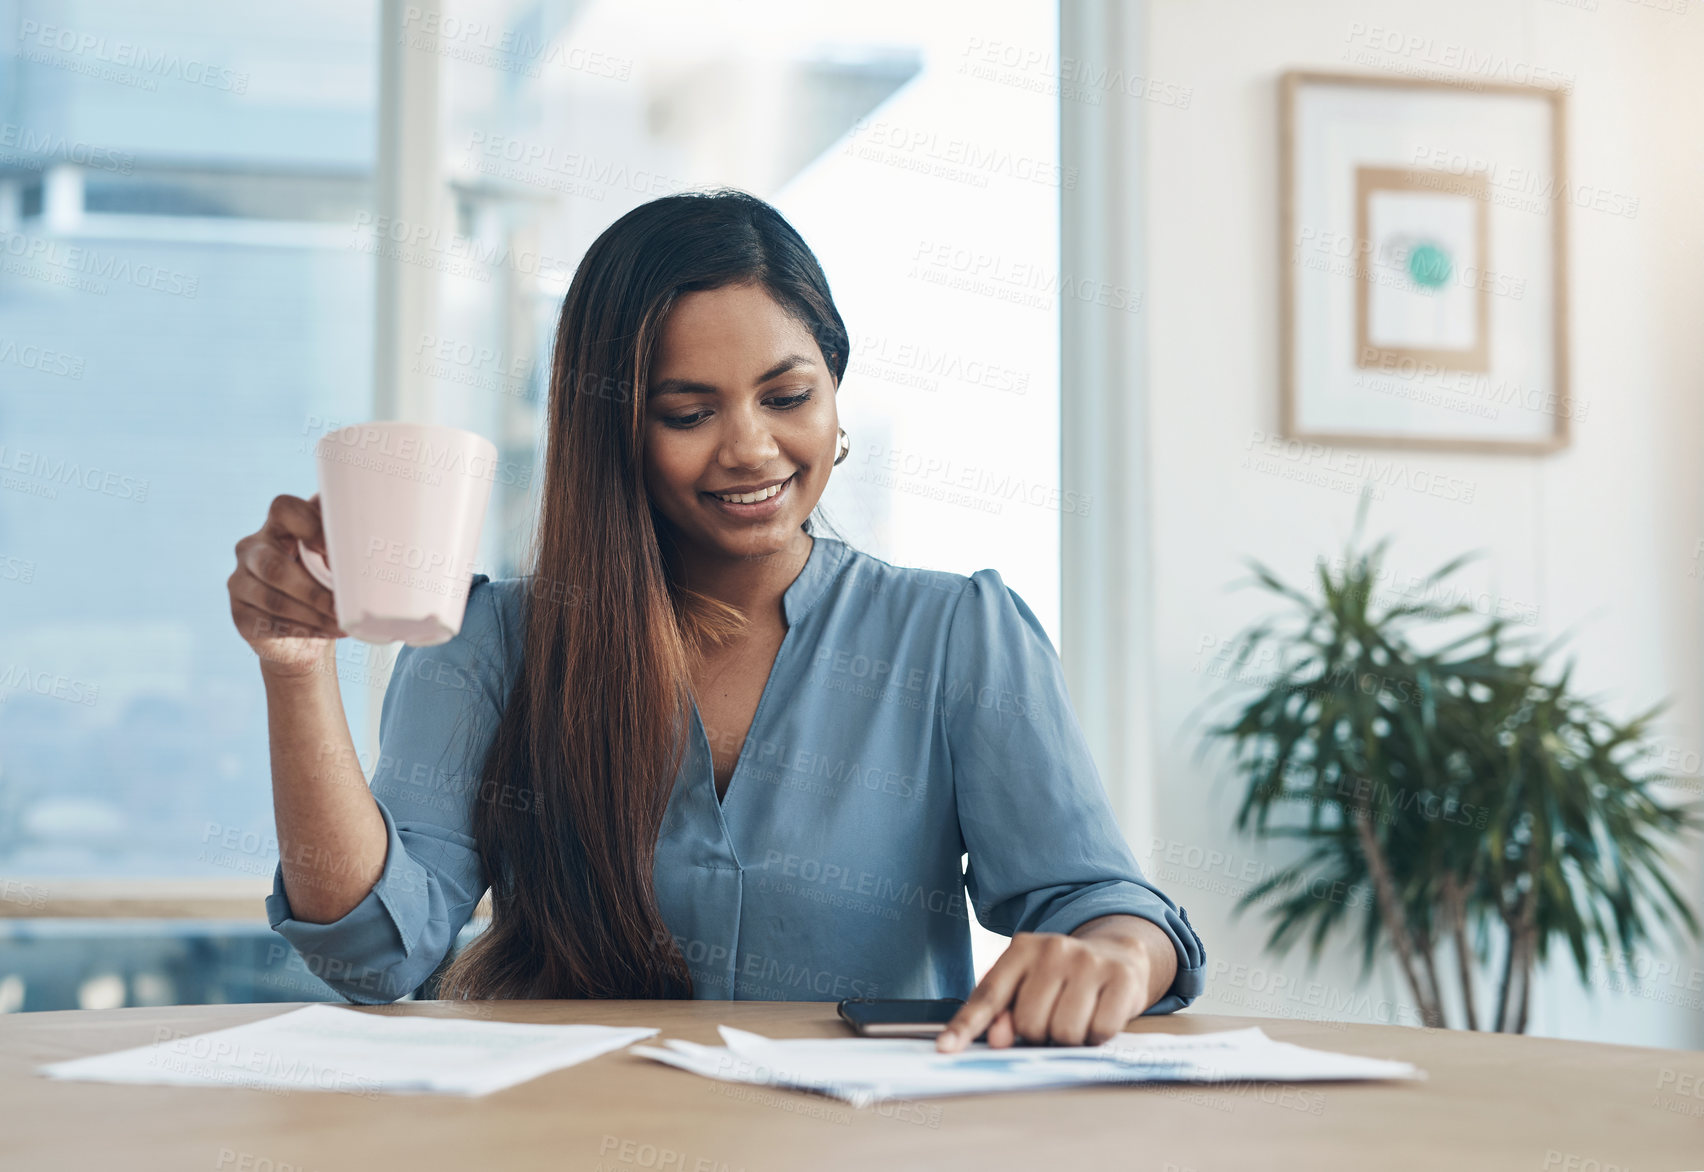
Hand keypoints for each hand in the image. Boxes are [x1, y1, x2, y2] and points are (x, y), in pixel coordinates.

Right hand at [228, 493, 345, 676]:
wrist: (303, 632)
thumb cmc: (325, 584)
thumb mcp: (336, 559)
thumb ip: (345, 542)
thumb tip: (374, 532)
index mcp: (277, 526)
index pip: (285, 509)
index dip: (311, 526)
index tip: (336, 550)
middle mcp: (252, 549)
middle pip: (275, 566)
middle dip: (315, 591)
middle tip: (345, 607)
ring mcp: (240, 582)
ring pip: (274, 600)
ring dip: (313, 615)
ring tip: (342, 624)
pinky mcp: (240, 615)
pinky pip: (269, 623)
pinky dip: (302, 630)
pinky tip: (325, 632)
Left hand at [936, 917, 1174, 1051]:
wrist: (1118, 952)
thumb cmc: (1062, 977)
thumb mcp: (1028, 983)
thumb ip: (1004, 1011)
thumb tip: (998, 1040)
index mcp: (1021, 949)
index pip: (988, 994)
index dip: (966, 1026)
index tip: (946, 1049)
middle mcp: (1054, 949)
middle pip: (1029, 1024)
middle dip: (1040, 1033)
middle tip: (1055, 1015)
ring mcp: (1089, 961)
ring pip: (1064, 1033)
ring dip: (1070, 1038)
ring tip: (1078, 1015)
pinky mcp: (1121, 978)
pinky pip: (1100, 1031)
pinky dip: (1098, 1035)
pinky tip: (1099, 1014)